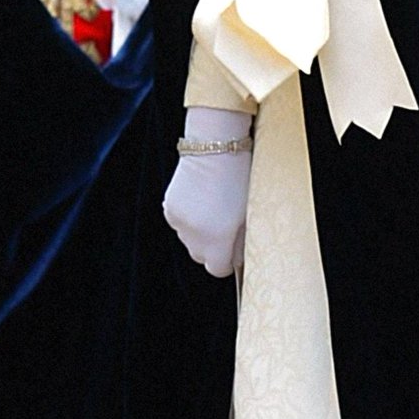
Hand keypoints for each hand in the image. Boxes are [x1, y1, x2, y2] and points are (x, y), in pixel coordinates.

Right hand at [162, 107, 251, 275]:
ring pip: (189, 241)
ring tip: (212, 209)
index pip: (218, 269)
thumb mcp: (249, 214)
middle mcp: (194, 237)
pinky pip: (179, 225)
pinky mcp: (169, 209)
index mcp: (217, 241)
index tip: (233, 249)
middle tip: (225, 226)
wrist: (214, 149)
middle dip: (213, 248)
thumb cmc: (239, 180)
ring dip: (199, 233)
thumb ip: (243, 243)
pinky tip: (200, 201)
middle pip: (202, 257)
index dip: (228, 260)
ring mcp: (179, 223)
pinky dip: (188, 219)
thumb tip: (238, 259)